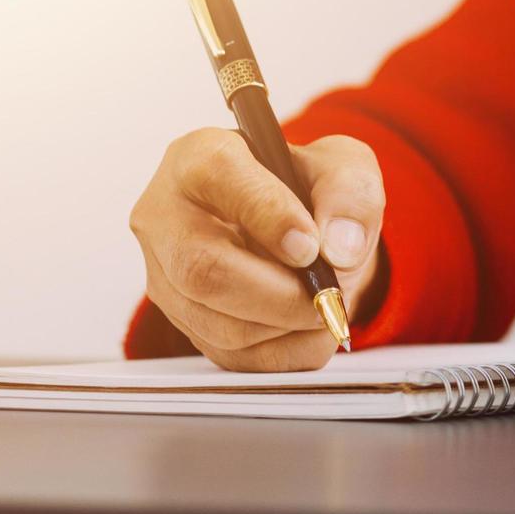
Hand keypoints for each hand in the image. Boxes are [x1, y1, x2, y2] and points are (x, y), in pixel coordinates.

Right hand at [130, 130, 382, 370]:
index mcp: (198, 157)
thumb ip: (350, 193)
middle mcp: (164, 215)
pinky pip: (231, 356)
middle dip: (280, 297)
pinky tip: (306, 327)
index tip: (312, 247)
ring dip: (287, 329)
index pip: (219, 176)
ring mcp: (164, 274)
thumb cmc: (304, 188)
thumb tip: (339, 249)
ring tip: (324, 306)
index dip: (271, 216)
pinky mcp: (181, 321)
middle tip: (328, 298)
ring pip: (217, 324)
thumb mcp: (342, 168)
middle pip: (203, 270)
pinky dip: (283, 353)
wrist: (288, 226)